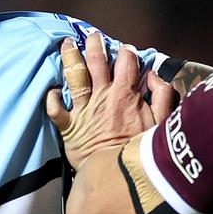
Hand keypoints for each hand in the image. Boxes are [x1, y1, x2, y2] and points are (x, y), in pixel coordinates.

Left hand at [45, 32, 175, 169]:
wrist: (121, 177)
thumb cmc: (142, 151)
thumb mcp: (162, 123)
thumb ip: (163, 97)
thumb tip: (154, 77)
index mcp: (126, 94)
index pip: (126, 62)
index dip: (127, 53)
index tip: (126, 51)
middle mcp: (103, 97)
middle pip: (97, 62)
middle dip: (95, 45)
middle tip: (92, 36)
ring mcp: (84, 111)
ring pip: (75, 77)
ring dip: (70, 58)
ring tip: (66, 44)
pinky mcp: (70, 127)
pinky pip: (55, 111)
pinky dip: (51, 100)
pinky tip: (50, 91)